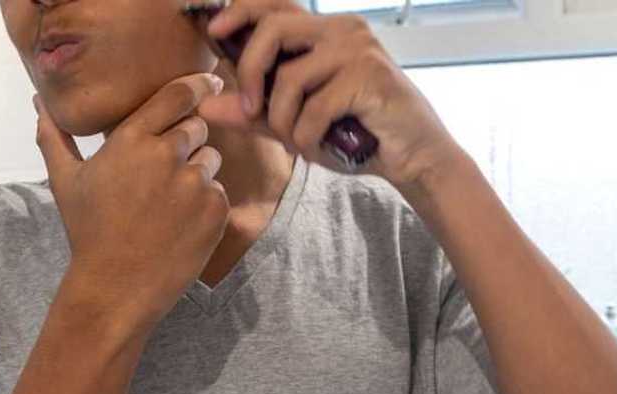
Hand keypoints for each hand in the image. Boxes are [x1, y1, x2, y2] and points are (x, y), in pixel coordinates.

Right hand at [36, 73, 231, 332]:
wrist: (115, 288)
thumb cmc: (88, 233)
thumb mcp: (65, 182)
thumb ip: (54, 136)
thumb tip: (40, 102)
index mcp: (132, 140)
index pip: (180, 94)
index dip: (198, 86)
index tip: (209, 83)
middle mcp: (167, 155)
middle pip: (197, 127)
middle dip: (186, 142)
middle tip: (162, 174)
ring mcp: (195, 183)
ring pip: (211, 160)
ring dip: (196, 174)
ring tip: (167, 205)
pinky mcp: (215, 210)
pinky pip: (219, 192)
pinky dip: (205, 205)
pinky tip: (178, 226)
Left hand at [201, 0, 463, 186]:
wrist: (411, 157)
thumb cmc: (353, 135)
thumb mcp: (294, 123)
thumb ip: (252, 113)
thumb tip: (205, 106)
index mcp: (323, 32)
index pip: (275, 6)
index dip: (239, 11)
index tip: (213, 31)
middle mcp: (342, 30)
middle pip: (272, 29)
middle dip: (250, 73)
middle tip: (250, 110)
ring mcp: (358, 49)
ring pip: (289, 78)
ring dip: (284, 121)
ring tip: (300, 141)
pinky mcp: (370, 76)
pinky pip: (313, 108)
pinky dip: (307, 138)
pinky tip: (321, 148)